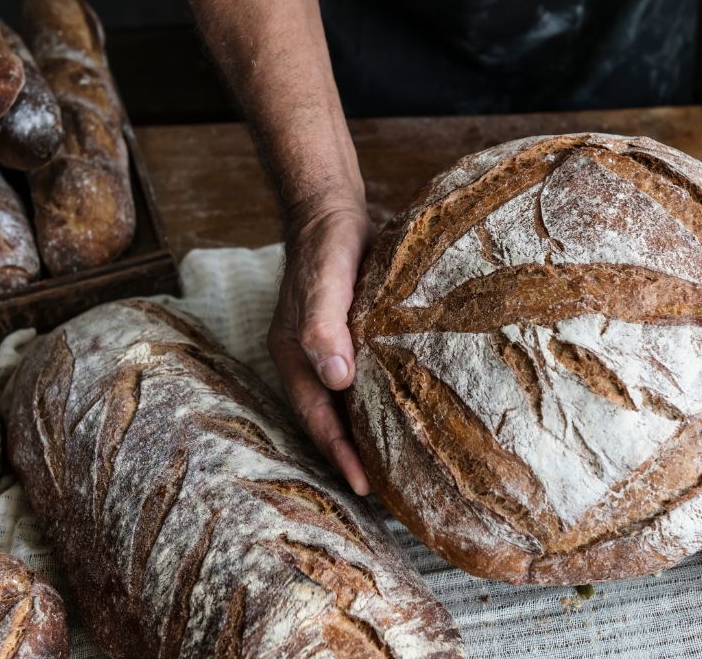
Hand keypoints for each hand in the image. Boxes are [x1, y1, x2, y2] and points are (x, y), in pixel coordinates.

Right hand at [268, 197, 372, 493]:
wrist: (333, 210)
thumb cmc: (326, 244)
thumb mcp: (325, 280)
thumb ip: (325, 325)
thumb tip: (337, 379)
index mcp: (294, 356)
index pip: (317, 418)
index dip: (339, 454)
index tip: (365, 487)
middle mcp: (310, 360)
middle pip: (329, 420)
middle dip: (353, 455)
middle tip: (390, 492)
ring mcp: (330, 350)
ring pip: (347, 404)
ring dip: (368, 433)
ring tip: (399, 465)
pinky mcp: (353, 336)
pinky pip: (365, 380)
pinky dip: (379, 402)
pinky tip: (406, 412)